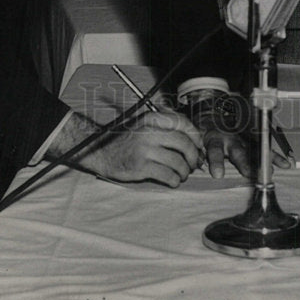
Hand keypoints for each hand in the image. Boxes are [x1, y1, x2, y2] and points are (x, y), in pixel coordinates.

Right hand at [48, 109, 204, 187]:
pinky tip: (173, 181)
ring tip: (182, 174)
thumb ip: (165, 125)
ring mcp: (145, 149)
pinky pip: (167, 175)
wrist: (100, 151)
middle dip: (194, 156)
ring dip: (184, 171)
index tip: (199, 146)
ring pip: (177, 161)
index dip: (195, 136)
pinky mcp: (141, 167)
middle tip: (194, 164)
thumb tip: (192, 137)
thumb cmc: (126, 139)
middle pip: (183, 143)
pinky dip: (174, 180)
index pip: (182, 123)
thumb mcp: (144, 123)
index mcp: (152, 118)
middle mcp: (150, 131)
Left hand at [192, 94, 293, 179]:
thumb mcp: (196, 138)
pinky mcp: (252, 136)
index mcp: (214, 138)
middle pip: (238, 150)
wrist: (214, 111)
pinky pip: (265, 146)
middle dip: (244, 162)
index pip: (215, 150)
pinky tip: (285, 163)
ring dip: (263, 160)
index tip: (218, 174)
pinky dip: (275, 155)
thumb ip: (197, 153)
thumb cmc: (205, 129)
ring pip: (254, 147)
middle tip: (249, 173)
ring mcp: (243, 136)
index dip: (217, 161)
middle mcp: (231, 137)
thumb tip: (194, 167)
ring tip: (271, 171)